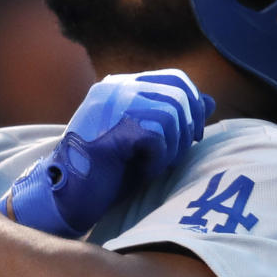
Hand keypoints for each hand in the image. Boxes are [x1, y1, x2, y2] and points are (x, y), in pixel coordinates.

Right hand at [8, 70, 214, 236]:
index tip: (192, 136)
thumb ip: (175, 120)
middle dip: (186, 130)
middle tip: (174, 156)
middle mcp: (115, 89)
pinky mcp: (112, 129)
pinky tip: (141, 171)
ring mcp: (111, 106)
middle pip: (178, 95)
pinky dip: (157, 160)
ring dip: (171, 148)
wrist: (66, 197)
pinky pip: (156, 138)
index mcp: (120, 87)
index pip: (175, 79)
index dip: (194, 106)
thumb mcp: (146, 143)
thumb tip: (209, 101)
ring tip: (152, 166)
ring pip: (170, 115)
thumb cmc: (106, 173)